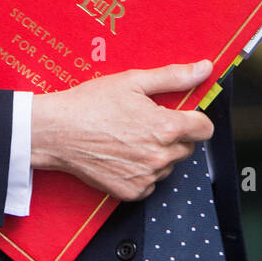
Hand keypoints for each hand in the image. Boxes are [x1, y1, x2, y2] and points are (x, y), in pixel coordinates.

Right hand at [29, 60, 214, 201]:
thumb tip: (204, 69)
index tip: (181, 114)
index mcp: (165, 127)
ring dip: (159, 153)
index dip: (194, 118)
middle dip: (174, 134)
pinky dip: (142, 170)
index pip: (204, 129)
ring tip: (131, 137)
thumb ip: (174, 76)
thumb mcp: (133, 81)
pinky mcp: (132, 192)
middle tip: (146, 122)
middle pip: (187, 147)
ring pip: (169, 165)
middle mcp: (160, 156)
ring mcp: (146, 177)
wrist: (57, 132)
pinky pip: (151, 182)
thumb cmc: (91, 103)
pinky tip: (123, 154)